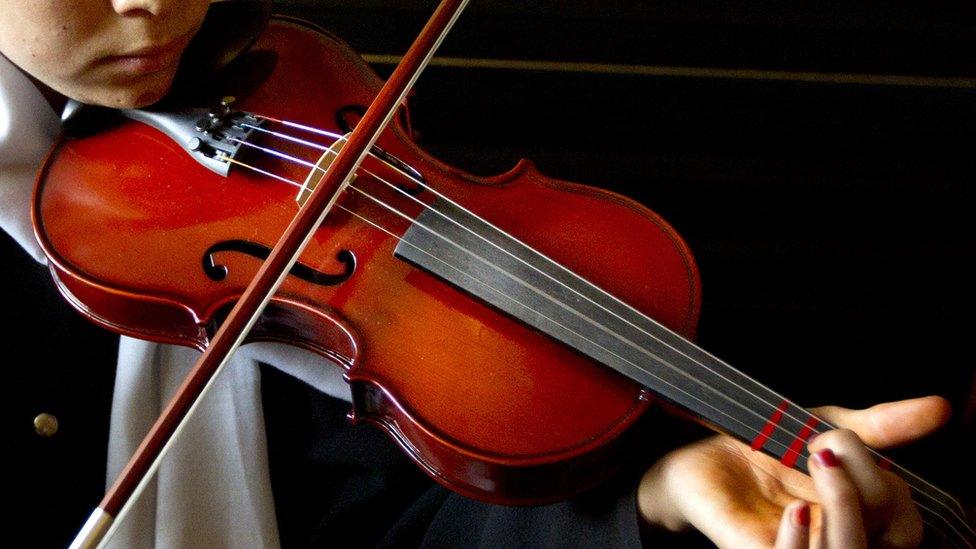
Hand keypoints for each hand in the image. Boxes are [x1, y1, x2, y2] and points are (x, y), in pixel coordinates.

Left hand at [637, 396, 950, 547]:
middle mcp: (838, 539)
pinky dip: (803, 541)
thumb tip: (941, 406)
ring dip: (844, 507)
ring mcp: (802, 548)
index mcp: (861, 517)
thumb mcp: (824, 427)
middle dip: (868, 487)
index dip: (887, 483)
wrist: (696, 461)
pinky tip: (795, 512)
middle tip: (823, 448)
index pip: (906, 522)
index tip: (840, 440)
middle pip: (893, 538)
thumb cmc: (764, 448)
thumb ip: (881, 426)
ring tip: (815, 461)